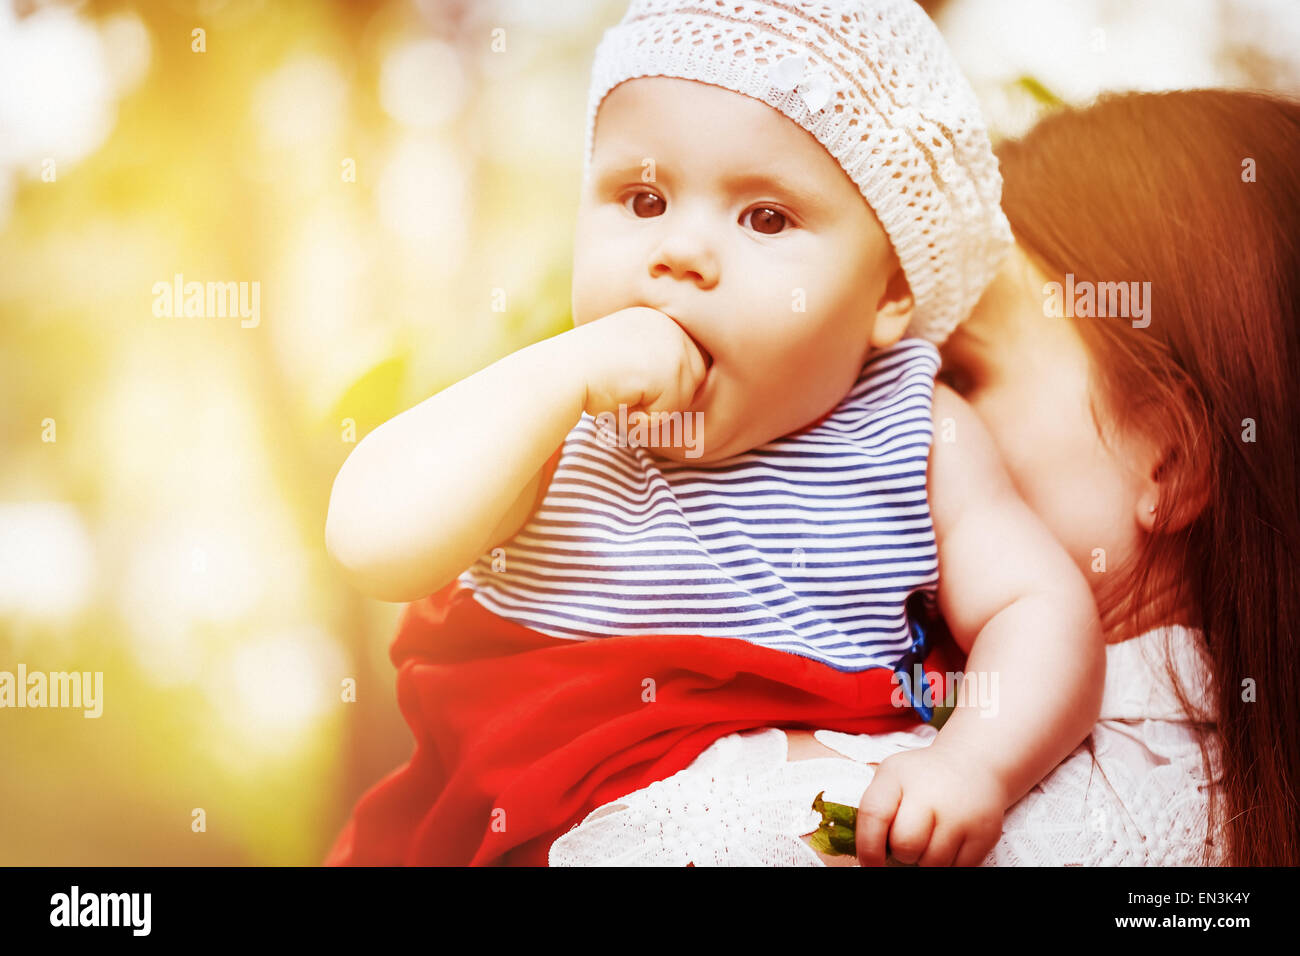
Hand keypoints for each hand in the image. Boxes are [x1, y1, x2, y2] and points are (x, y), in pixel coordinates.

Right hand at [569, 307, 708, 420]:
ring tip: (620, 397)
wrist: (559, 374)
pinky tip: (620, 403)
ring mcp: (671, 343)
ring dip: (653, 409)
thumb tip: (688, 390)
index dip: (663, 386)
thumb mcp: (623, 358)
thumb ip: (652, 364)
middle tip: (626, 396)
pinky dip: (646, 418)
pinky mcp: (669, 367)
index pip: (686, 361)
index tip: (629, 386)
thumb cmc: (583, 374)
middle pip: (694, 377)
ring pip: (684, 396)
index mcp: (656, 318)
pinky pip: (670, 409)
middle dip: (665, 398)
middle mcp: (668, 325)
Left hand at [855, 744, 1006, 866]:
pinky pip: (958, 868)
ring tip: (930, 837)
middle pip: (905, 845)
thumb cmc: (923, 777)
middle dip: (902, 852)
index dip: (868, 847)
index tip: (871, 861)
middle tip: (909, 841)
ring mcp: (960, 814)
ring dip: (926, 860)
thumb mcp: (892, 777)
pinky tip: (948, 841)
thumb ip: (876, 809)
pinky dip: (949, 863)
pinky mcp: (984, 834)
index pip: (874, 815)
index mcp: (897, 775)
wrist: (973, 763)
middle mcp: (931, 792)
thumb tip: (868, 856)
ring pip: (932, 863)